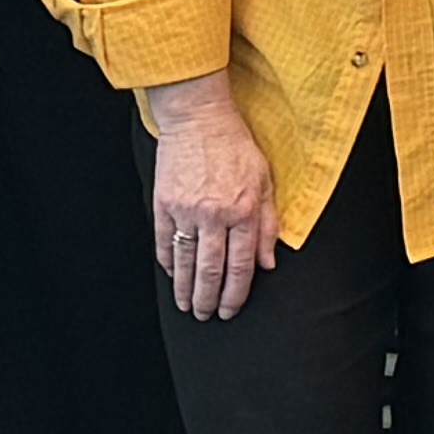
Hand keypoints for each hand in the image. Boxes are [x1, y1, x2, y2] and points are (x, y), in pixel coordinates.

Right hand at [147, 79, 277, 323]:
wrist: (198, 118)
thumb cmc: (235, 146)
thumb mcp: (265, 181)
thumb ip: (269, 225)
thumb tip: (269, 263)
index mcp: (244, 210)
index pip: (241, 265)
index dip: (236, 293)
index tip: (231, 309)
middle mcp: (215, 214)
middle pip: (211, 270)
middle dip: (209, 299)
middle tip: (207, 315)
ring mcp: (186, 210)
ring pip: (186, 262)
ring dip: (186, 289)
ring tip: (188, 306)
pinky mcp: (164, 203)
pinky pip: (164, 242)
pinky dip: (168, 263)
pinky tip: (173, 275)